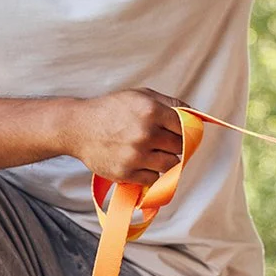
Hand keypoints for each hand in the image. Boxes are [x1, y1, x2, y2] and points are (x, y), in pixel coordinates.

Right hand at [63, 88, 188, 187]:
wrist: (78, 128)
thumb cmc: (111, 110)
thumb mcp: (140, 95)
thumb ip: (170, 103)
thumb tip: (197, 115)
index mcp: (152, 111)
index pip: (186, 127)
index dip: (186, 131)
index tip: (180, 133)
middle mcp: (146, 133)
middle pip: (180, 147)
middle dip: (175, 145)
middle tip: (164, 143)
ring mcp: (136, 155)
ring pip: (170, 165)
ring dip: (165, 160)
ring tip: (152, 153)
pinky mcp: (127, 172)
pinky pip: (154, 179)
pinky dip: (151, 173)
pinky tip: (141, 163)